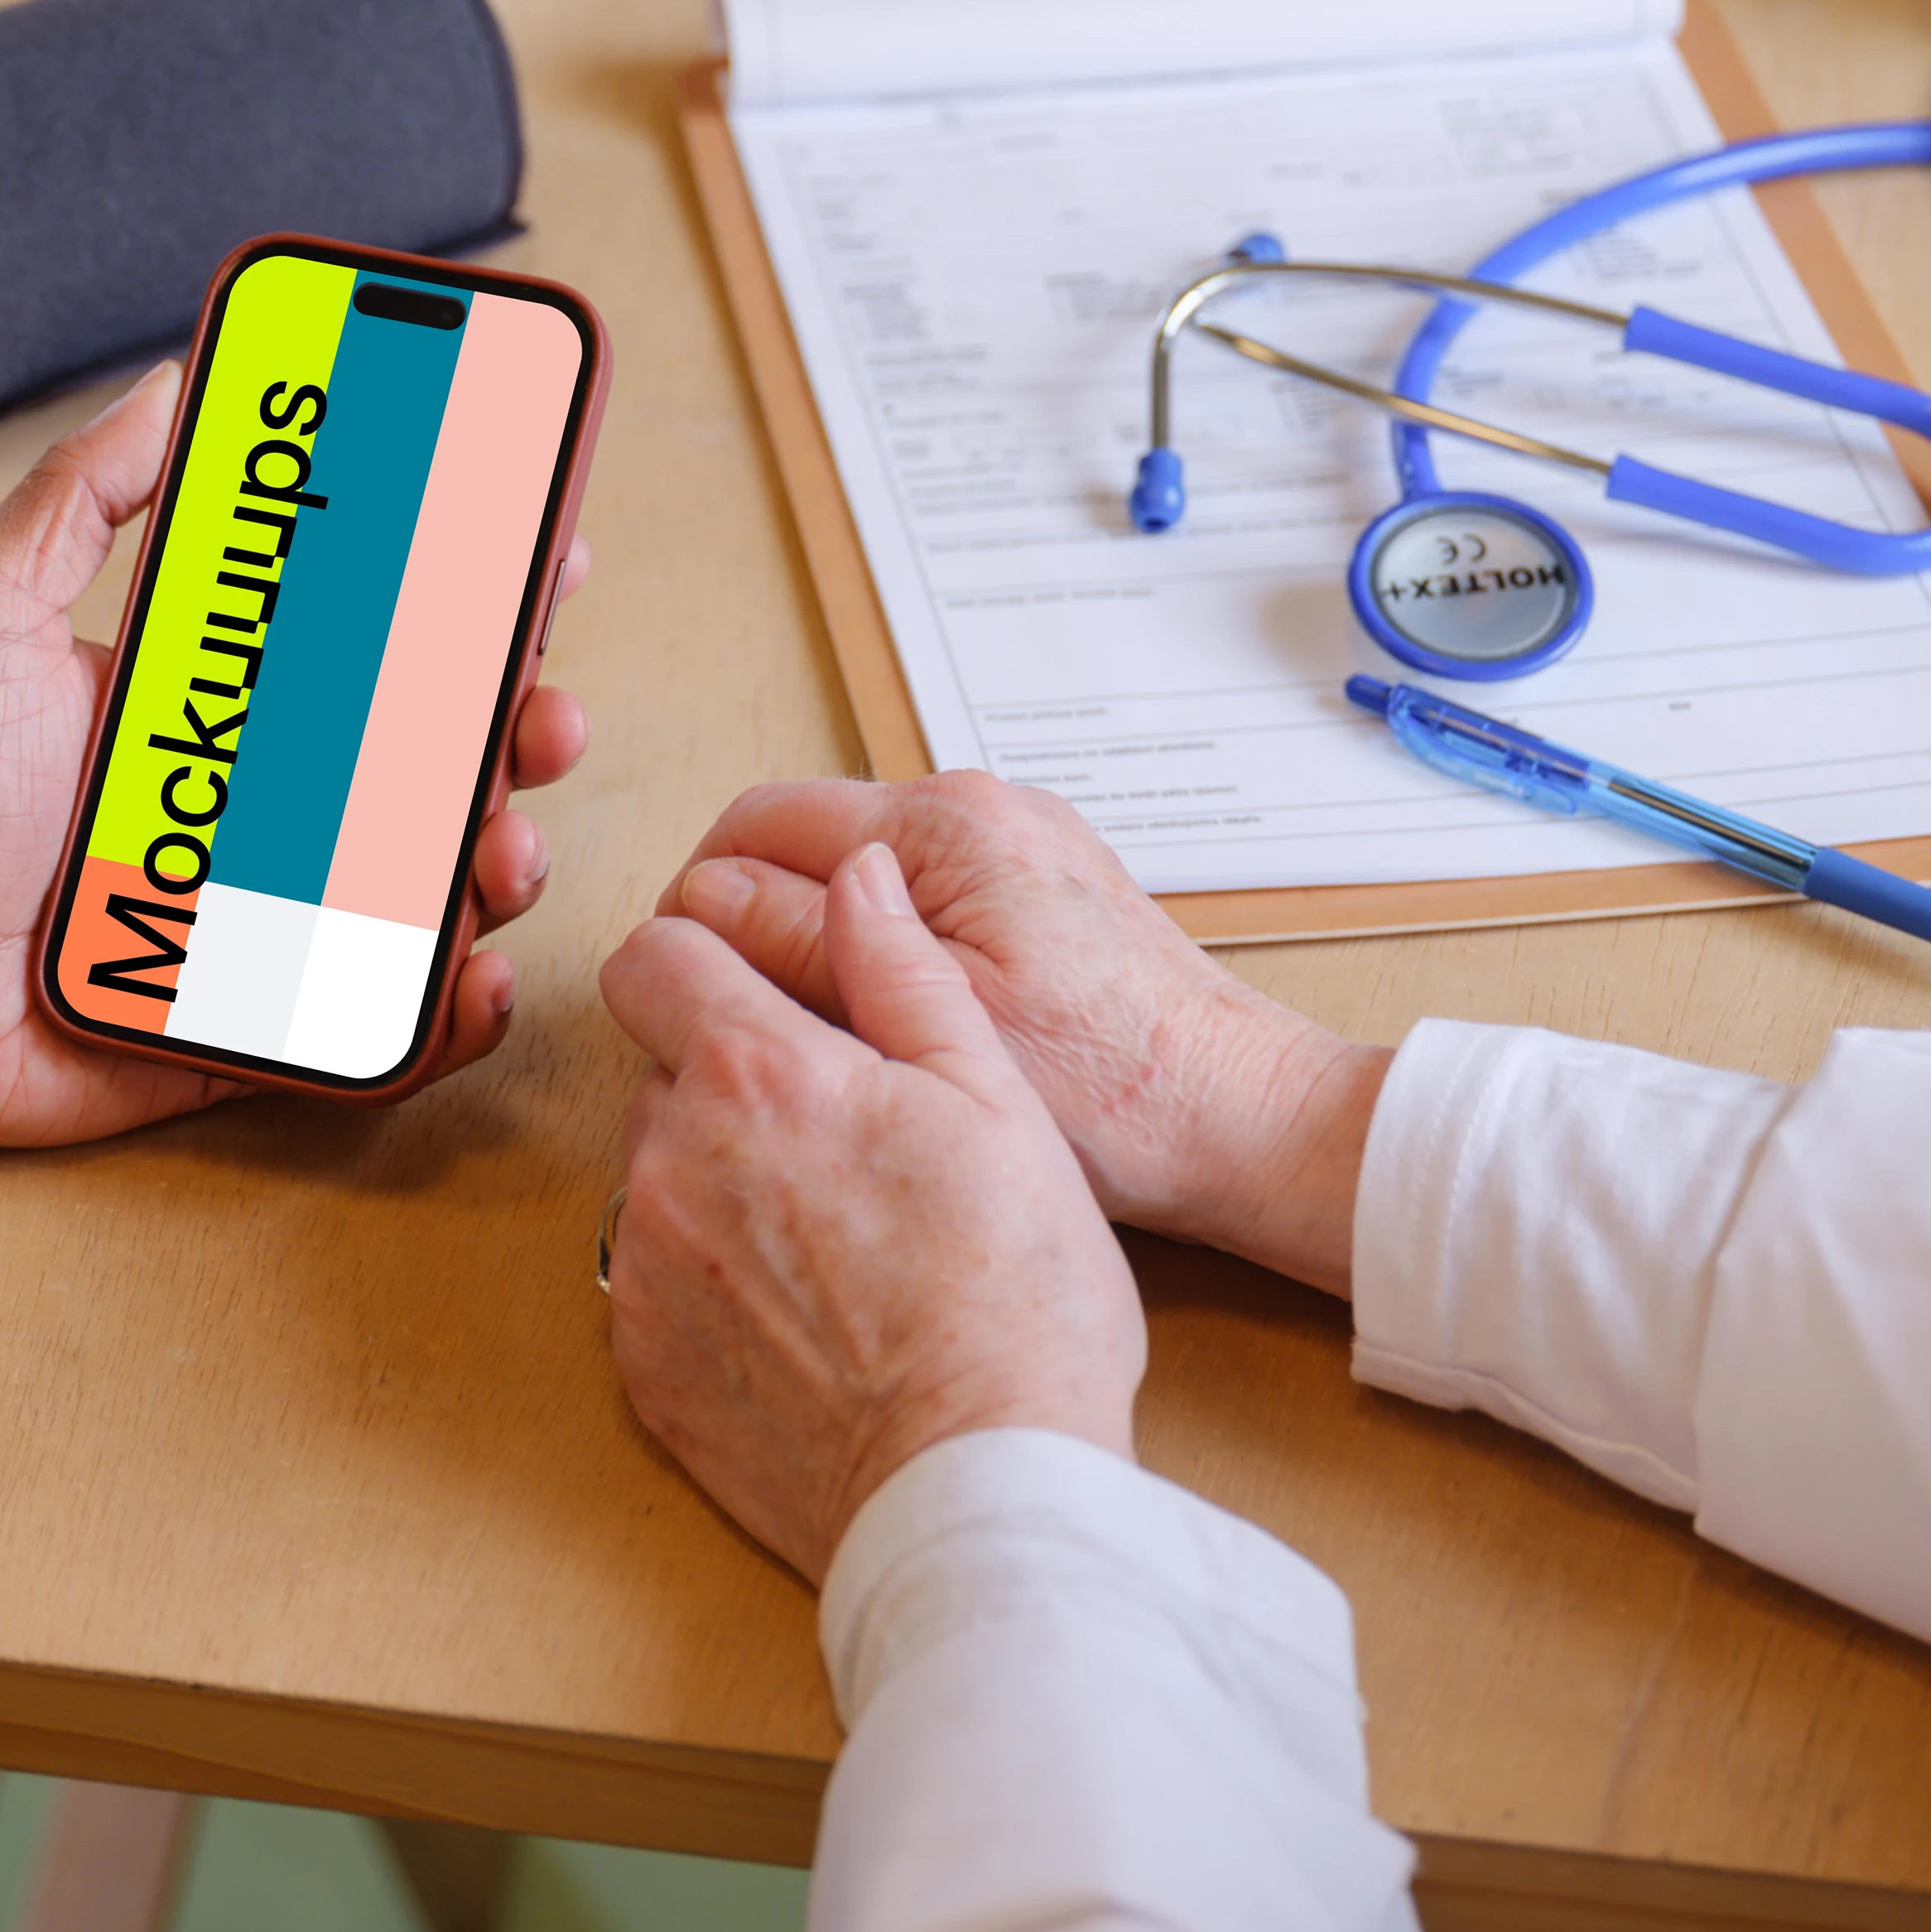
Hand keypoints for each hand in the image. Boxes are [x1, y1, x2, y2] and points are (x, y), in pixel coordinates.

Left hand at [0, 363, 590, 1146]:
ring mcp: (273, 920)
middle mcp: (267, 806)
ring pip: (436, 889)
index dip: (476, 595)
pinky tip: (470, 980)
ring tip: (497, 850)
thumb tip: (176, 377)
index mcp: (227, 702)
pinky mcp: (256, 1027)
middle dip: (523, 726)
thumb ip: (77, 497)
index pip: (381, 636)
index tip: (544, 551)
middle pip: (443, 757)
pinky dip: (449, 1013)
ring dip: (502, 861)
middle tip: (539, 714)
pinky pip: (383, 1029)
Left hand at [600, 843, 1145, 1582]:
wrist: (976, 1485)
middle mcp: (673, 1158)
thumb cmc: (1013, 1300)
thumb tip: (858, 877)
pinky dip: (710, 1285)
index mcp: (757, 1074)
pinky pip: (654, 1282)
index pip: (655, 955)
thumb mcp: (995, 1100)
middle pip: (663, 1071)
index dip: (706, 963)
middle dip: (734, 1084)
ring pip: (659, 1176)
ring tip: (837, 1244)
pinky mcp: (641, 1361)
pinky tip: (805, 1319)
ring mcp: (646, 1265)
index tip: (760, 997)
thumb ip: (904, 972)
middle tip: (843, 1144)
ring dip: (721, 1184)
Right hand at [661, 773, 1385, 1296]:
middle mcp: (979, 809)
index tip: (687, 990)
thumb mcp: (926, 1026)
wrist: (1243, 1122)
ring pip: (854, 876)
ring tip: (822, 1035)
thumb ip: (803, 947)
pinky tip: (892, 1027)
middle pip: (801, 841)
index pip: (756, 824)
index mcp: (944, 826)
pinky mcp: (1035, 889)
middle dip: (754, 924)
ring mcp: (1012, 844)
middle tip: (749, 1025)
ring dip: (817, 943)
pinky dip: (878, 952)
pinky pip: (914, 901)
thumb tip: (701, 902)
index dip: (699, 907)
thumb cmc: (1109, 1095)